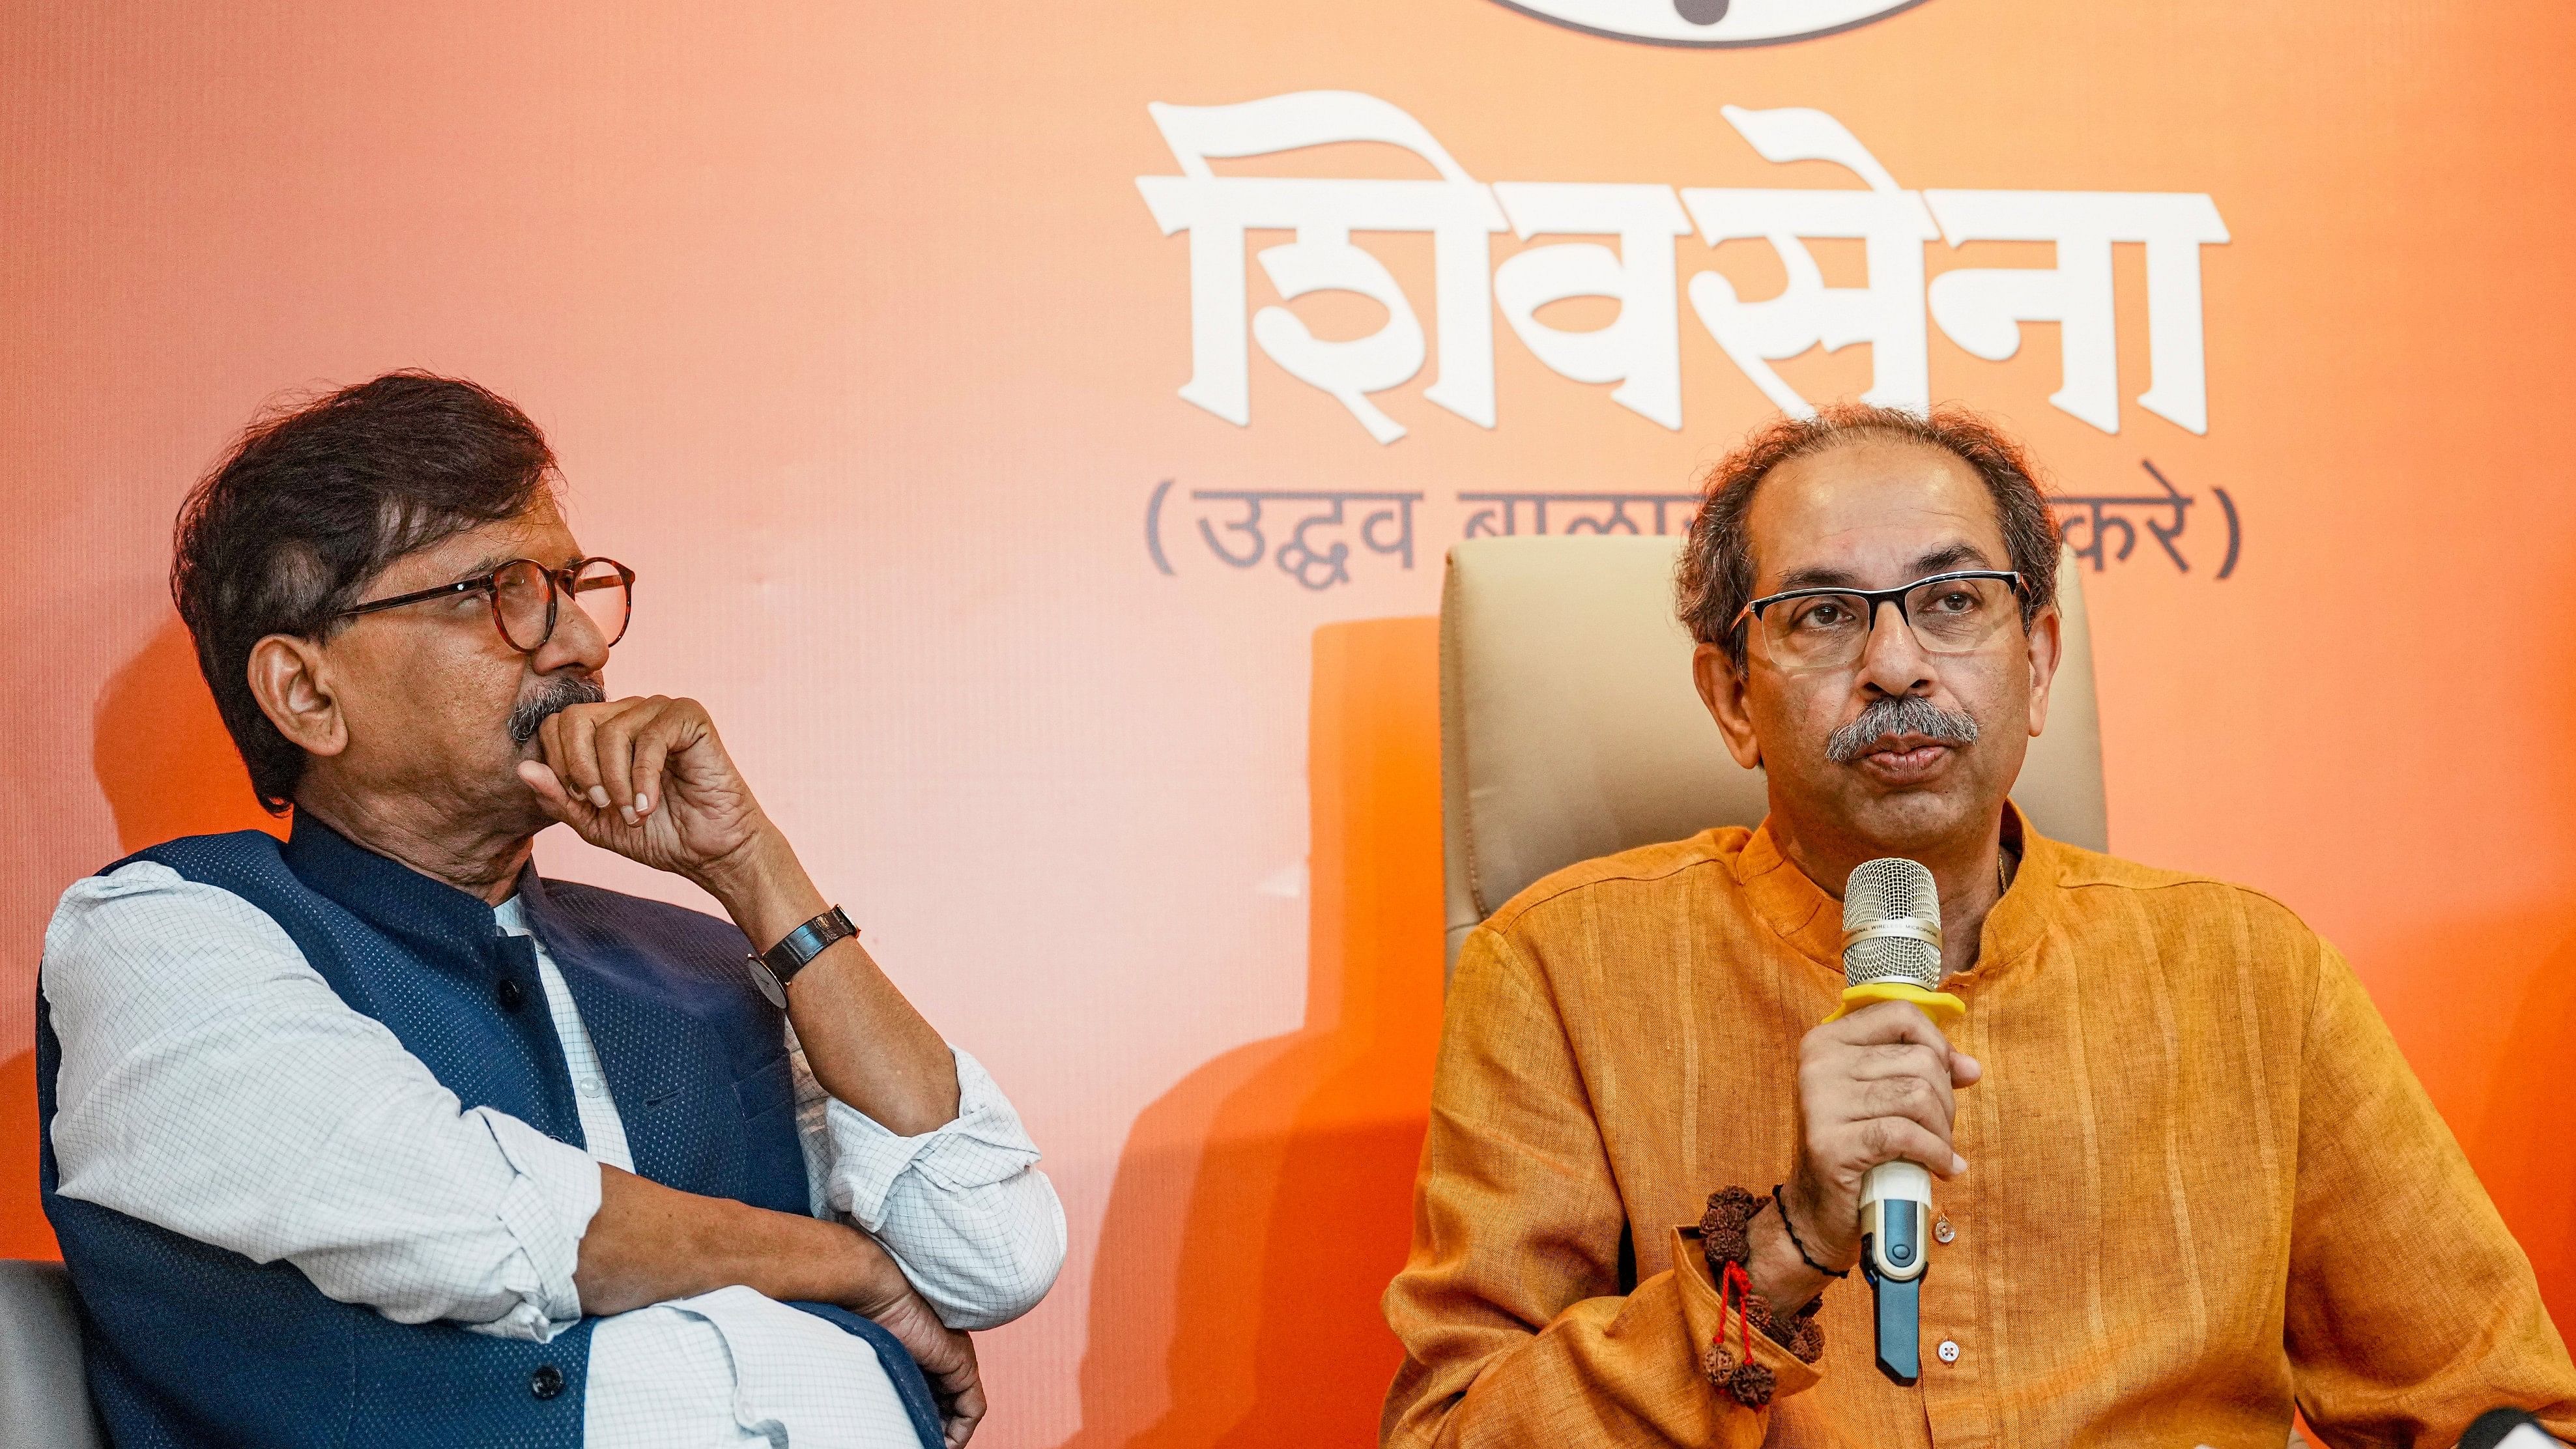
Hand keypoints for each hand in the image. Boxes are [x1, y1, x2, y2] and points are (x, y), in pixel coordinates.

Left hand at [516, 696, 776, 894]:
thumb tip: (522, 769)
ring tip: (633, 813)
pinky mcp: (689, 717)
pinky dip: (644, 778)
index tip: (583, 802)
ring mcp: (659, 711)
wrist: (710, 851)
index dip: (559, 766)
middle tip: (601, 805)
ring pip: (612, 730)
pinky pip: (651, 737)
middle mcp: (630, 712)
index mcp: (604, 730)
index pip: (556, 725)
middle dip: (581, 770)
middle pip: (575, 719)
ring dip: (617, 782)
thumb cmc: (658, 833)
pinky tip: (649, 804)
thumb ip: (559, 797)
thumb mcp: (594, 823)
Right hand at [859, 1282, 984, 1448]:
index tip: (905, 1436)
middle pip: (947, 1409)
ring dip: (944, 1434)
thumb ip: (887, 1385)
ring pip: (959, 1412)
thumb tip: (875, 1417)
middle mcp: (944, 1361)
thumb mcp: (877, 1362)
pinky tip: (940, 1442)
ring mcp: (957, 1362)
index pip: (934, 1401)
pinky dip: (959, 1432)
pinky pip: (972, 1410)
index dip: (924, 1423)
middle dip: (933, 1430)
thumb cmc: (865, 1321)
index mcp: (924, 1357)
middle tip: (914, 1443)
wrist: (878, 1295)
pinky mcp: (963, 1367)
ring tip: (925, 1445)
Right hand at [1780, 1000, 1980, 1272]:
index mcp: (1826, 1041)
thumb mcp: (1881, 1098)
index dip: (1938, 1044)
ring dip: (1943, 1131)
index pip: (1900, 1014)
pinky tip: (1942, 1168)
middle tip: (1939, 1131)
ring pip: (1918, 1096)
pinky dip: (1936, 1153)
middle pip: (1919, 1060)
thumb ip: (1919, 1073)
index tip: (1949, 1077)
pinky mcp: (1832, 1143)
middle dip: (1945, 1101)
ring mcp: (1820, 1102)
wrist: (1818, 1210)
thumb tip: (1970, 1067)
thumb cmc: (1857, 1149)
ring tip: (1939, 1151)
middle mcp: (1818, 1064)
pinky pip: (1906, 1135)